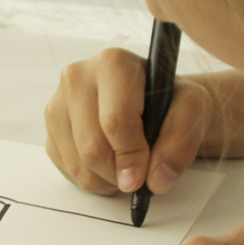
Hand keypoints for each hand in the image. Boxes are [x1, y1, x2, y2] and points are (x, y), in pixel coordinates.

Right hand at [45, 48, 211, 196]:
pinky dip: (90, 178)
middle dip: (118, 174)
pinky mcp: (51, 127)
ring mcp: (58, 102)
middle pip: (92, 147)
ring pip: (77, 163)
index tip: (143, 178)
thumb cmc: (171, 100)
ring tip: (127, 172)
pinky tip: (109, 166)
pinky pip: (66, 168)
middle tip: (137, 180)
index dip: (131, 157)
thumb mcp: (193, 110)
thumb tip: (157, 179)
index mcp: (113, 63)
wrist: (153, 99)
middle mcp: (77, 77)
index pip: (115, 120)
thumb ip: (181, 142)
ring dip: (105, 181)